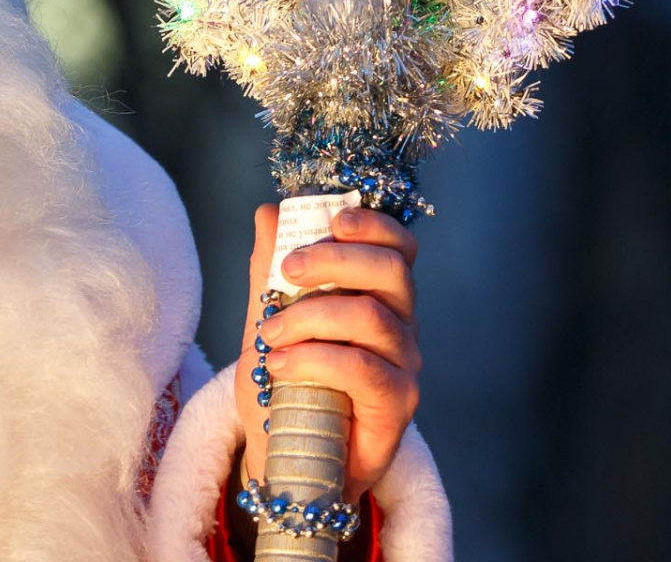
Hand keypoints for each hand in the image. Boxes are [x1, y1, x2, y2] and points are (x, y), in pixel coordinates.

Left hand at [235, 204, 421, 503]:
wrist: (286, 458)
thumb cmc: (284, 389)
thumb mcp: (267, 322)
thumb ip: (269, 273)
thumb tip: (269, 213)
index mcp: (376, 295)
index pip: (397, 246)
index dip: (372, 223)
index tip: (333, 217)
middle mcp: (399, 324)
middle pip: (391, 269)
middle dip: (334, 257)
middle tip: (287, 271)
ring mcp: (403, 364)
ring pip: (370, 315)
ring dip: (308, 316)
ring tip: (268, 334)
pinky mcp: (397, 403)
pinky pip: (362, 367)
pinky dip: (312, 358)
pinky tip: (278, 365)